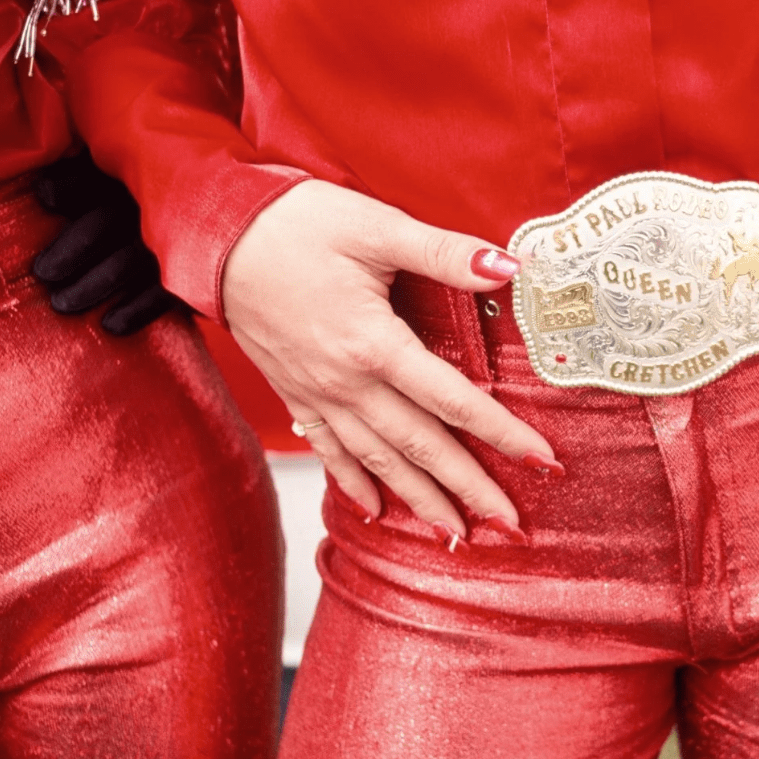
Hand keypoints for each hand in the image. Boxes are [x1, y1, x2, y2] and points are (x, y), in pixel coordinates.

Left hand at [32, 156, 181, 335]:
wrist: (234, 232)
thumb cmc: (165, 203)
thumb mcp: (132, 182)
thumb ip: (89, 181)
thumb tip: (44, 192)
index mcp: (142, 171)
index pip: (96, 175)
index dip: (67, 186)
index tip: (45, 199)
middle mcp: (158, 200)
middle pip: (102, 223)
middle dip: (69, 251)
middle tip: (43, 274)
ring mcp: (178, 236)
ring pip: (123, 264)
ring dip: (89, 287)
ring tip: (62, 304)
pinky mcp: (195, 270)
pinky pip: (159, 295)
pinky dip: (133, 311)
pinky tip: (110, 325)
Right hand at [221, 178, 561, 543]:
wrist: (216, 236)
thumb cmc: (294, 224)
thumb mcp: (376, 226)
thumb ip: (444, 252)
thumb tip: (507, 268)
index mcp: (374, 343)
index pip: (454, 400)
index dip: (502, 433)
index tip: (542, 462)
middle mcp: (346, 382)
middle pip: (421, 446)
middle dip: (469, 489)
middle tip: (511, 527)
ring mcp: (318, 393)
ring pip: (378, 460)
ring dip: (419, 500)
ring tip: (455, 534)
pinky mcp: (294, 392)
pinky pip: (329, 450)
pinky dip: (354, 484)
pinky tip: (375, 511)